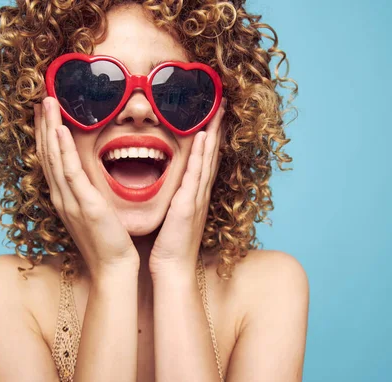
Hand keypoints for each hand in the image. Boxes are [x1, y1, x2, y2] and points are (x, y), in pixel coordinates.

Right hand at [35, 96, 139, 280]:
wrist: (113, 266)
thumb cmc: (106, 240)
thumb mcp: (94, 210)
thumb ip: (87, 191)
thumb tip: (90, 176)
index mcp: (64, 196)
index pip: (51, 158)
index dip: (45, 133)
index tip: (44, 111)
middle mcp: (61, 195)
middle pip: (47, 153)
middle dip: (42, 124)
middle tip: (41, 97)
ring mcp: (69, 199)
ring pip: (54, 157)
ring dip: (49, 128)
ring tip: (47, 102)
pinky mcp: (84, 203)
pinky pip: (70, 171)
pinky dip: (63, 149)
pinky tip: (59, 129)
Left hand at [149, 100, 225, 275]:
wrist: (172, 268)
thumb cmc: (170, 246)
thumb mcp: (172, 217)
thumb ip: (173, 200)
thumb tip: (169, 188)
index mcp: (195, 195)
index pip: (206, 160)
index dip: (211, 138)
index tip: (213, 117)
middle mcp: (201, 193)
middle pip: (212, 154)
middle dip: (217, 128)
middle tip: (222, 104)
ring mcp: (197, 198)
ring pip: (208, 159)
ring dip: (213, 133)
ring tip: (218, 110)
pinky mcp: (189, 205)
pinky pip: (196, 174)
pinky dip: (202, 155)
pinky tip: (203, 137)